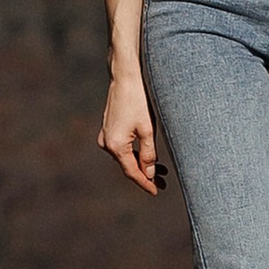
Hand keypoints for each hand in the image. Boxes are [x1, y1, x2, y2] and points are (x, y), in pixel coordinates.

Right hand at [98, 66, 165, 194]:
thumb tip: (149, 174)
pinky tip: (148, 155)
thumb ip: (149, 155)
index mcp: (115, 145)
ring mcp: (105, 135)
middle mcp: (106, 143)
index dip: (145, 183)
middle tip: (163, 183)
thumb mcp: (148, 129)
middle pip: (128, 165)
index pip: (131, 171)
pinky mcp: (108, 128)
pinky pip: (122, 147)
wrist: (126, 77)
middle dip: (145, 174)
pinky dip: (135, 152)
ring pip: (125, 156)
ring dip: (141, 163)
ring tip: (161, 171)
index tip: (156, 192)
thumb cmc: (139, 100)